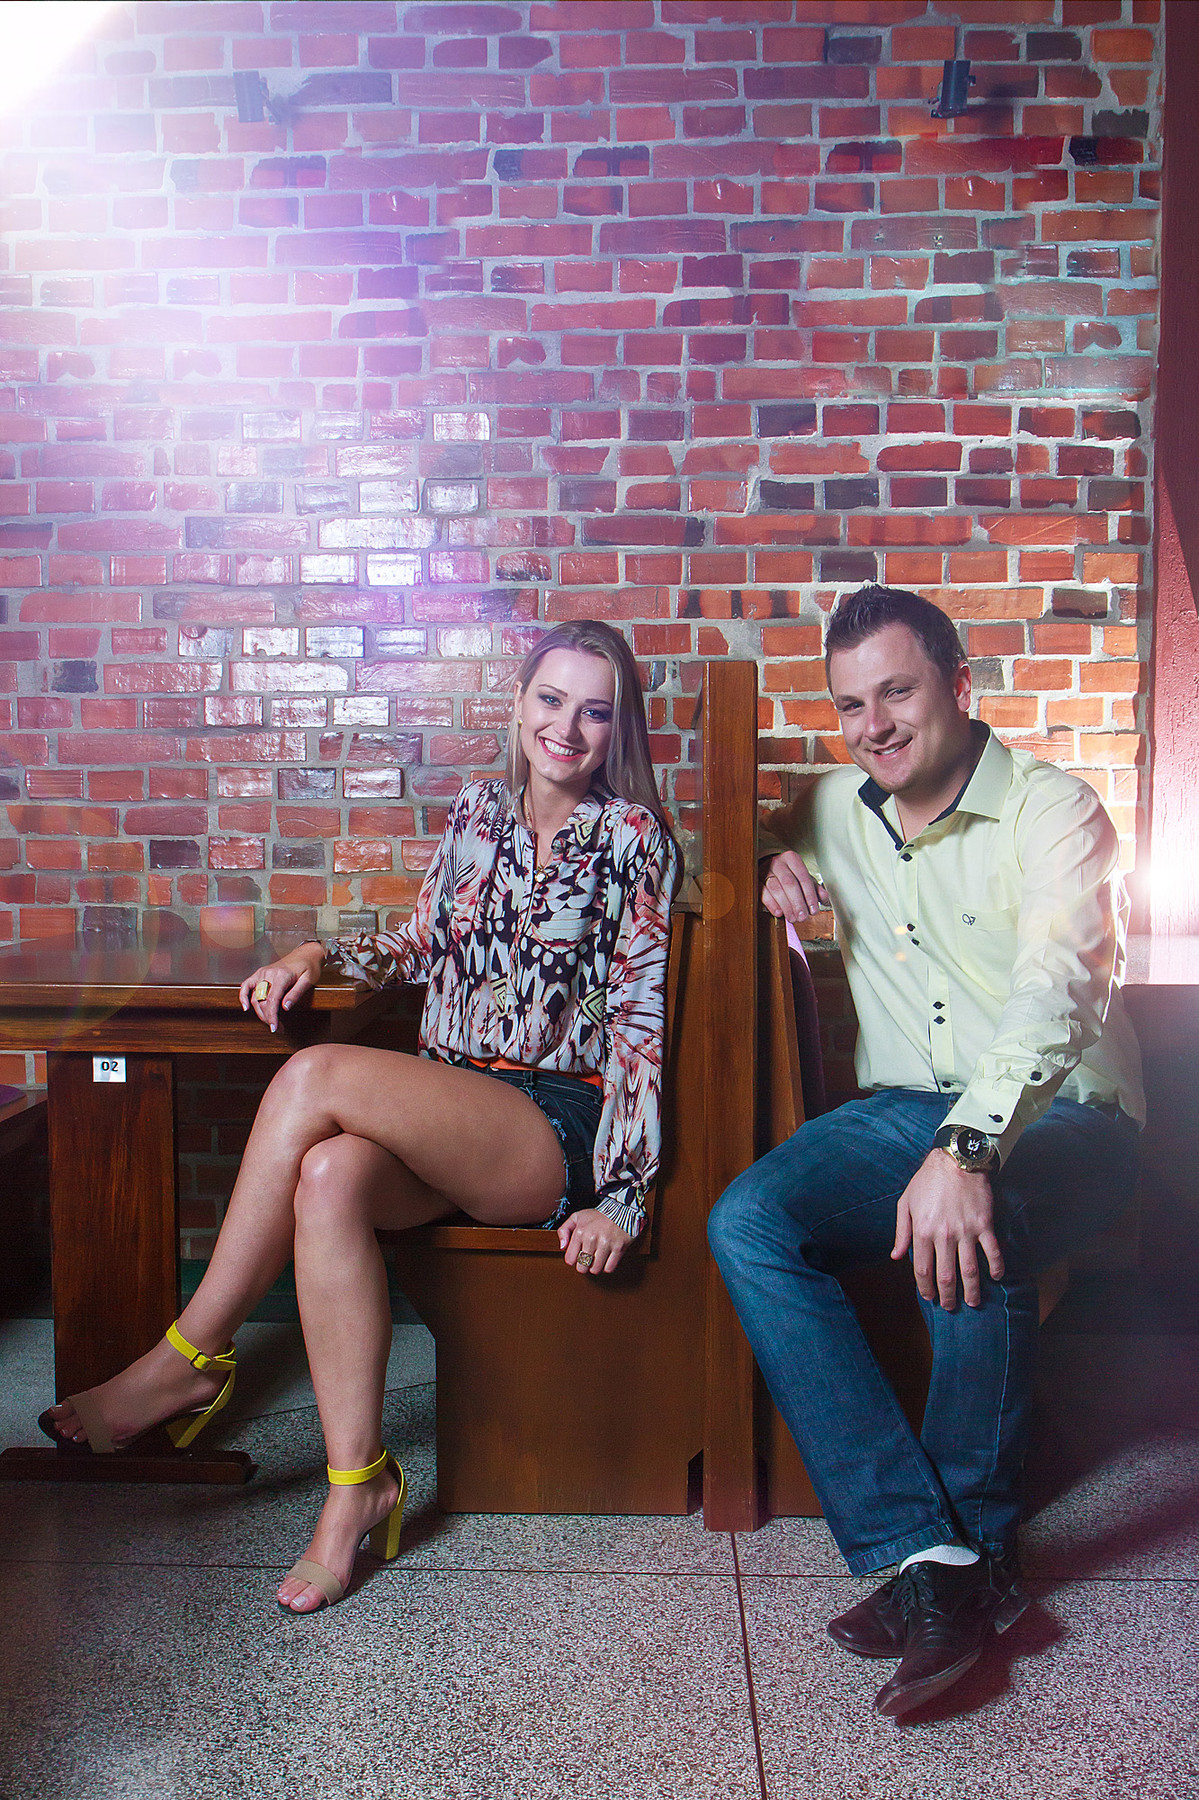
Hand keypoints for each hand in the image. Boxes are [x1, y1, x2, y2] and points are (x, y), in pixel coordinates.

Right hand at [238, 943, 324, 1033]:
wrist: (306, 954)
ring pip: (254, 997)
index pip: (272, 1000)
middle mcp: (269, 973)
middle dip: (267, 1017)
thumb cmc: (309, 966)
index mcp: (282, 975)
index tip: (274, 1027)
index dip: (272, 1016)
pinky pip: (247, 985)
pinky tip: (246, 1007)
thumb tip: (285, 1007)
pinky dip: (243, 996)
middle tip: (278, 1028)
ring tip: (270, 1022)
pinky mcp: (260, 973)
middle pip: (262, 1001)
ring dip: (260, 1012)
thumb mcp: (308, 980)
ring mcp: (262, 973)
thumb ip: (296, 994)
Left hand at [558, 1208, 632, 1275]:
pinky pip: (609, 1268)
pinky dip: (607, 1267)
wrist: (621, 1210)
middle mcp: (592, 1238)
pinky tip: (606, 1259)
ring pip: (596, 1270)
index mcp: (580, 1232)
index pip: (570, 1260)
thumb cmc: (598, 1216)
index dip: (573, 1260)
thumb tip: (562, 1247)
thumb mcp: (576, 1217)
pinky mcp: (619, 1248)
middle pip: (582, 1268)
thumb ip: (564, 1230)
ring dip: (596, 1267)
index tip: (578, 1255)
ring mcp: (606, 1243)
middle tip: (588, 1259)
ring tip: (597, 1258)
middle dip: (584, 1266)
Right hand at [761, 850, 829, 922]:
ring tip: (793, 918)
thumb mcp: (804, 879)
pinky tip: (779, 913)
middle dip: (797, 902)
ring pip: (775, 888)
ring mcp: (765, 871)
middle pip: (789, 883)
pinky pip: (763, 893)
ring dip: (786, 906)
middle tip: (803, 917)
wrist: (769, 868)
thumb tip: (824, 898)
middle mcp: (778, 863)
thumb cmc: (790, 875)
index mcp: (792, 859)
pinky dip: (771, 904)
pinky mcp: (756, 881)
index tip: (814, 910)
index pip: (803, 877)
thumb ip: (815, 888)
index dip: (810, 895)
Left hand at [892, 1149, 1004, 1310]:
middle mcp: (944, 1235)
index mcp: (922, 1231)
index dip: (925, 1289)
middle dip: (948, 1296)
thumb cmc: (927, 1180)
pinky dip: (996, 1268)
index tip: (929, 1298)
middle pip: (946, 1276)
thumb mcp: (905, 1203)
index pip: (923, 1270)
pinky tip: (996, 1277)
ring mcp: (966, 1231)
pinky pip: (992, 1252)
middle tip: (951, 1307)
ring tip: (973, 1302)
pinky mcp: (985, 1225)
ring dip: (972, 1290)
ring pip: (970, 1270)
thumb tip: (896, 1256)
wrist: (956, 1160)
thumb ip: (901, 1232)